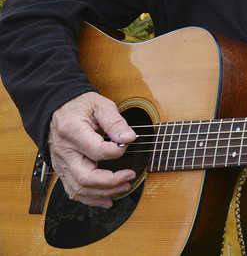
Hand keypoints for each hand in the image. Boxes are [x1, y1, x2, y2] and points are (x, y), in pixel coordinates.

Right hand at [48, 92, 135, 207]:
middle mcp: (64, 152)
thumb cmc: (80, 106)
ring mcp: (61, 164)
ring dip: (104, 193)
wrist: (58, 109)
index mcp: (72, 131)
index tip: (128, 144)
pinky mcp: (62, 171)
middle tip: (130, 175)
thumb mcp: (100, 105)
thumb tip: (129, 139)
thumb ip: (115, 122)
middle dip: (111, 182)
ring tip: (124, 187)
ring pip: (79, 189)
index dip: (116, 152)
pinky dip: (91, 199)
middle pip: (85, 177)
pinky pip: (74, 191)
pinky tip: (108, 200)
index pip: (96, 150)